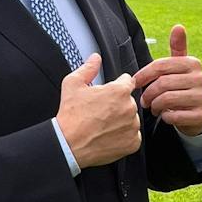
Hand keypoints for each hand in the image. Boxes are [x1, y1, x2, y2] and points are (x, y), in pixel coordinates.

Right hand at [57, 53, 141, 167]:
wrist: (69, 144)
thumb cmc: (71, 115)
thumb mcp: (73, 84)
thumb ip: (88, 68)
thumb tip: (95, 58)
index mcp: (119, 91)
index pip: (128, 81)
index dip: (117, 85)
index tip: (109, 93)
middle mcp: (129, 108)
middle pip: (129, 101)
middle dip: (118, 104)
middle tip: (101, 111)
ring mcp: (132, 126)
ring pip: (131, 118)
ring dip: (122, 120)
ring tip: (104, 124)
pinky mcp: (132, 143)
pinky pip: (132, 136)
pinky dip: (124, 136)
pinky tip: (109, 135)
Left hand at [131, 23, 201, 135]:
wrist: (197, 112)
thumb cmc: (182, 86)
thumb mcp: (179, 67)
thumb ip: (177, 48)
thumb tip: (179, 26)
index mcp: (193, 63)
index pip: (161, 65)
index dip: (143, 75)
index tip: (134, 83)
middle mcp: (201, 78)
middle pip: (162, 83)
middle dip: (148, 94)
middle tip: (144, 101)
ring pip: (167, 99)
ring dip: (155, 106)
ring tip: (153, 107)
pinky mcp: (201, 115)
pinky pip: (174, 116)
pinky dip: (165, 117)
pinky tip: (165, 115)